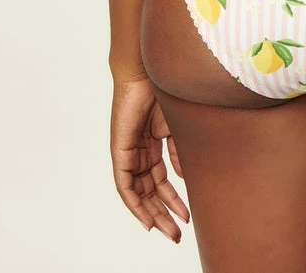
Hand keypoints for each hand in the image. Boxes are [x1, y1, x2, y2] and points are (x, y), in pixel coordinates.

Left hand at [110, 74, 189, 240]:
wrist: (150, 71)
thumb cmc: (165, 90)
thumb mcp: (177, 127)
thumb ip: (178, 153)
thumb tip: (184, 178)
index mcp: (153, 145)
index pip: (160, 181)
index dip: (171, 200)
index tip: (185, 217)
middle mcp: (139, 152)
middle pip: (150, 191)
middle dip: (164, 213)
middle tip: (177, 234)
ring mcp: (128, 152)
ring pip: (139, 193)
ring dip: (153, 213)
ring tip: (169, 231)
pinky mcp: (120, 151)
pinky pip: (125, 185)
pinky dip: (134, 203)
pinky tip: (146, 218)